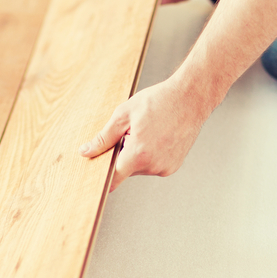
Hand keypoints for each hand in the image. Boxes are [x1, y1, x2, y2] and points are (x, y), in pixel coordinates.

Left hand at [79, 77, 210, 191]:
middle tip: (130, 132)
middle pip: (126, 170)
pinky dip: (150, 155)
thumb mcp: (123, 115)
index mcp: (138, 154)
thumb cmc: (159, 101)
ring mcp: (165, 168)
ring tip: (148, 132)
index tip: (96, 174)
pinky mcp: (173, 167)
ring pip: (139, 167)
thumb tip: (86, 152)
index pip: (112, 179)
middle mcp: (153, 166)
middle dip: (122, 154)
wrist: (191, 98)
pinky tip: (157, 137)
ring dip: (137, 154)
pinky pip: (153, 165)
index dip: (102, 176)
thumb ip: (103, 138)